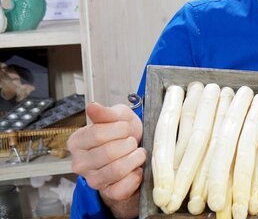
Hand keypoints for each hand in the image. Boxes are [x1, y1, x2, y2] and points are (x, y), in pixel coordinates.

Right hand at [68, 102, 145, 216]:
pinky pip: (124, 187)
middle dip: (128, 143)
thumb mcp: (118, 116)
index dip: (119, 129)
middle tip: (132, 141)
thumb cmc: (123, 133)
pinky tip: (136, 168)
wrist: (135, 151)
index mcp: (77, 142)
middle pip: (109, 152)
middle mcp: (80, 163)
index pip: (98, 134)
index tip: (125, 128)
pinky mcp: (108, 193)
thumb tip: (92, 106)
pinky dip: (136, 176)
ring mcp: (93, 180)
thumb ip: (106, 113)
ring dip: (135, 158)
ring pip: (118, 169)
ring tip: (137, 152)